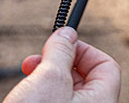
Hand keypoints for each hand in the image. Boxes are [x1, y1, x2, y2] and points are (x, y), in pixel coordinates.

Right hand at [5, 28, 120, 102]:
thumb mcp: (49, 77)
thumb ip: (61, 52)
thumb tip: (67, 33)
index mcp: (101, 101)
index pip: (106, 66)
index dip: (83, 50)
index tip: (60, 44)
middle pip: (84, 79)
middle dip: (57, 64)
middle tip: (33, 62)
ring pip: (65, 93)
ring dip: (44, 80)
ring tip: (25, 81)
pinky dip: (39, 97)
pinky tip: (23, 97)